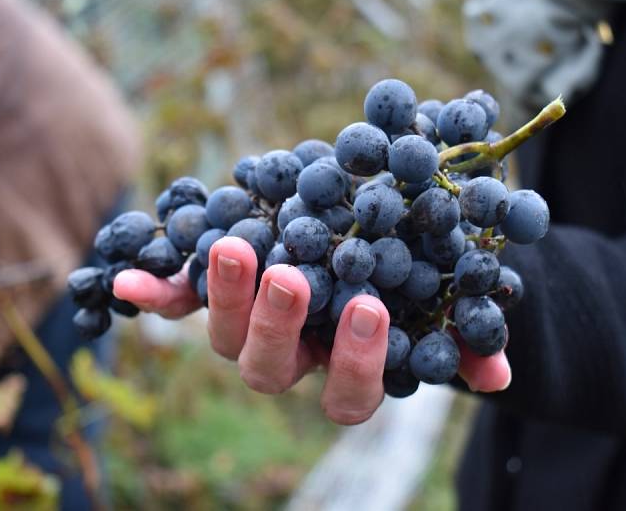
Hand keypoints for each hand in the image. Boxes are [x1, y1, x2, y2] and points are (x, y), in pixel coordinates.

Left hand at [114, 236, 511, 424]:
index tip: (368, 308)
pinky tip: (126, 280)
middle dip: (279, 325)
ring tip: (235, 247)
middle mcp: (295, 356)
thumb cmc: (413, 274)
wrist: (368, 230)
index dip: (355, 362)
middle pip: (271, 370)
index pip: (348, 395)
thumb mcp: (441, 295)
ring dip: (225, 299)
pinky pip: (182, 300)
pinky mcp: (221, 290)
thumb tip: (499, 375)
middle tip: (291, 275)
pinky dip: (157, 292)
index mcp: (347, 366)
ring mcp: (252, 327)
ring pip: (226, 339)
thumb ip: (467, 334)